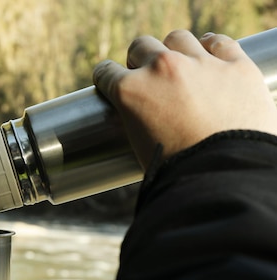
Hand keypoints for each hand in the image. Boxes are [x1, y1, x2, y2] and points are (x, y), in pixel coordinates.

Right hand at [93, 30, 276, 168]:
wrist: (222, 177)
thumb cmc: (177, 173)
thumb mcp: (140, 147)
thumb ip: (135, 121)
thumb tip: (139, 120)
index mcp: (131, 91)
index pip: (106, 72)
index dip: (107, 78)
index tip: (112, 82)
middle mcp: (162, 69)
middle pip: (141, 46)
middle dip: (140, 61)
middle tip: (148, 79)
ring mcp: (201, 64)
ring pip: (178, 38)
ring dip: (175, 50)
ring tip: (181, 67)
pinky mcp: (236, 66)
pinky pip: (219, 42)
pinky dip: (212, 49)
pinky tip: (209, 58)